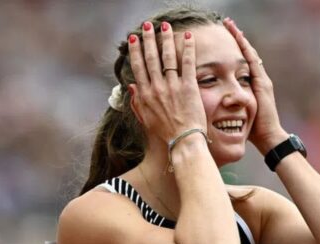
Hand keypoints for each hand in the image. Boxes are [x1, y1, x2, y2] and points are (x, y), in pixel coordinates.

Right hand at [128, 21, 206, 143]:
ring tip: (165, 26)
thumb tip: (131, 87)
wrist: (183, 140)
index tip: (133, 38)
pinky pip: (187, 63)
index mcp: (145, 95)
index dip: (135, 51)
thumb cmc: (165, 132)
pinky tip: (188, 37)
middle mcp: (156, 88)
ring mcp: (172, 87)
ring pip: (167, 57)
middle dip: (148, 39)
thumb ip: (137, 102)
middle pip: (151, 58)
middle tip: (147, 26)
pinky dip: (187, 48)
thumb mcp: (146, 119)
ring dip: (165, 38)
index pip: (138, 67)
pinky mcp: (188, 87)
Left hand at [223, 18, 287, 153]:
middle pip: (247, 53)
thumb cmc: (252, 130)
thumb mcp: (236, 114)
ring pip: (250, 54)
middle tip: (227, 23)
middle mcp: (258, 80)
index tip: (224, 35)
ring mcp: (262, 80)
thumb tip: (214, 105)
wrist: (267, 137)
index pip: (241, 62)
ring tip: (232, 26)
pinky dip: (246, 50)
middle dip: (238, 38)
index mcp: (251, 86)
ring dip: (241, 39)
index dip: (233, 49)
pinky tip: (240, 40)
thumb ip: (228, 106)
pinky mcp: (263, 84)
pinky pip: (253, 62)